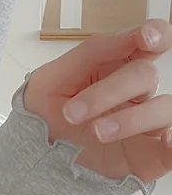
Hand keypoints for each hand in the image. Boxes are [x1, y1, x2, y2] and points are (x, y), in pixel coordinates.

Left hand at [23, 18, 171, 184]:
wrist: (35, 160)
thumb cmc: (45, 116)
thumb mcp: (52, 79)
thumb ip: (92, 52)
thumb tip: (130, 36)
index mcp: (116, 67)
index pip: (150, 42)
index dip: (155, 35)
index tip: (146, 38)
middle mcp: (137, 93)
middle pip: (145, 75)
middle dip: (108, 91)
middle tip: (72, 112)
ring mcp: (147, 123)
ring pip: (164, 108)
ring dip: (131, 119)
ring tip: (97, 132)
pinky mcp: (151, 155)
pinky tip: (165, 141)